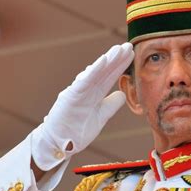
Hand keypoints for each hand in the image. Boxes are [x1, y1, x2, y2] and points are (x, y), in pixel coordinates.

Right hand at [32, 43, 133, 170]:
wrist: (59, 144)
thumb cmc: (77, 130)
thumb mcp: (100, 117)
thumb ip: (110, 106)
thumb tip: (122, 94)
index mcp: (94, 95)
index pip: (109, 77)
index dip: (120, 66)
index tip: (131, 54)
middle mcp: (86, 90)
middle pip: (104, 72)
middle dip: (116, 59)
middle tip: (128, 46)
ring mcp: (77, 92)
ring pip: (94, 73)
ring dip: (106, 60)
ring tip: (118, 49)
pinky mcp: (69, 97)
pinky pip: (83, 82)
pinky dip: (93, 71)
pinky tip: (103, 61)